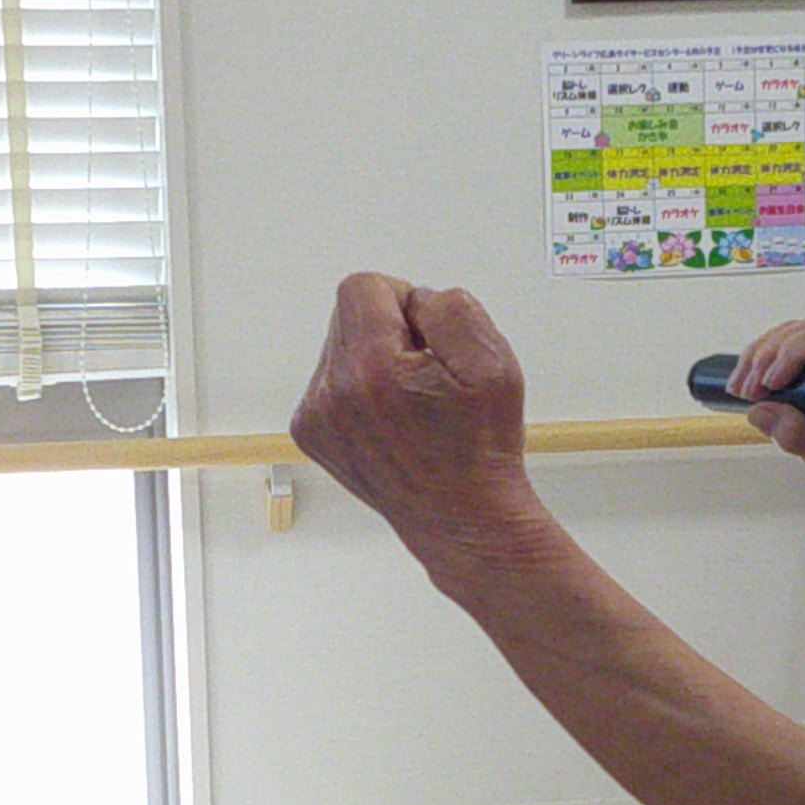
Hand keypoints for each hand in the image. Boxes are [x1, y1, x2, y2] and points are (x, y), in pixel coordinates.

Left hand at [291, 274, 542, 548]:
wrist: (463, 518)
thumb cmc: (479, 448)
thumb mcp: (492, 362)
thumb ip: (450, 307)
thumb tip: (413, 299)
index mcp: (372, 367)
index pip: (362, 286)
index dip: (404, 299)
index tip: (427, 336)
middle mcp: (333, 391)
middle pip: (348, 315)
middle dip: (389, 330)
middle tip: (427, 373)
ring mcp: (316, 416)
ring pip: (339, 347)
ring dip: (374, 360)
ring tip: (411, 402)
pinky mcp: (312, 434)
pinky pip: (329, 381)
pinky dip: (359, 388)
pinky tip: (391, 419)